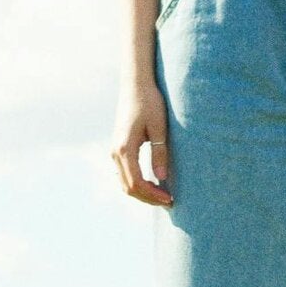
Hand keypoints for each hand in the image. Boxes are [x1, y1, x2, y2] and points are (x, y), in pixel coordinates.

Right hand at [112, 81, 173, 206]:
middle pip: (128, 187)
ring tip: (162, 195)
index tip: (170, 198)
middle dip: (148, 198)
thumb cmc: (149, 102)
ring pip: (125, 182)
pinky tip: (153, 183)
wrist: (135, 84)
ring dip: (142, 192)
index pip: (137, 183)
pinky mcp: (118, 148)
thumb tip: (161, 178)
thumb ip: (160, 153)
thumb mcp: (159, 127)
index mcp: (125, 148)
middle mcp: (116, 152)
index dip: (153, 195)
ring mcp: (115, 150)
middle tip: (169, 201)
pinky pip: (125, 173)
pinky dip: (137, 183)